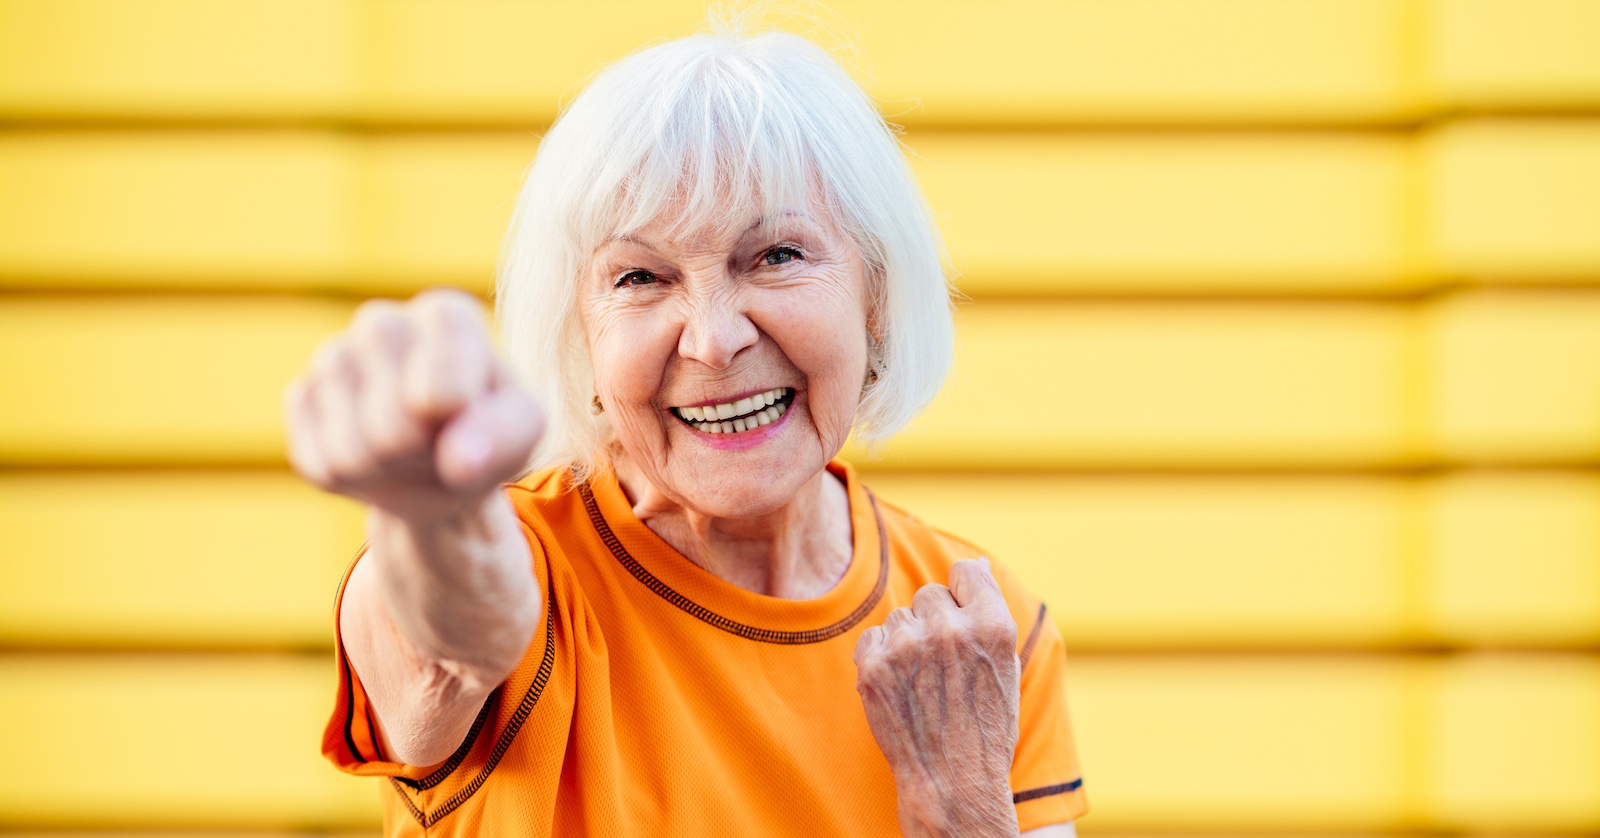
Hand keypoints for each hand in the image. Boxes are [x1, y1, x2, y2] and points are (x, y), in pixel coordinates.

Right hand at [284, 289, 543, 524]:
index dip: (457, 428)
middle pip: (392, 429)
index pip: (441, 392)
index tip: (470, 417)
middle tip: (438, 443)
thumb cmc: (489, 431)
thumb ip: (506, 436)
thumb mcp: (523, 430)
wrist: (440, 461)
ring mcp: (333, 357)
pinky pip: (318, 463)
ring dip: (385, 472)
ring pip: (349, 452)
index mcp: (446, 315)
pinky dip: (350, 480)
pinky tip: (372, 456)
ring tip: (408, 452)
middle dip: (421, 456)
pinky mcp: (301, 395)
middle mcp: (383, 322)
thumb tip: (460, 460)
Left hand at [853, 559, 1020, 836]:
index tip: (962, 624)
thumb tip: (976, 564)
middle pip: (930, 594)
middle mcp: (951, 629)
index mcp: (992, 624)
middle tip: (944, 667)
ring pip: (900, 617)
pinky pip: (873, 637)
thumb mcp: (1005, 666)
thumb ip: (989, 611)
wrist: (953, 783)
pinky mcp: (874, 664)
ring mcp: (909, 645)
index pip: (966, 571)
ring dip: (908, 642)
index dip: (963, 595)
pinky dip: (882, 658)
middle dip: (934, 622)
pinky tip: (901, 689)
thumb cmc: (984, 725)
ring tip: (925, 685)